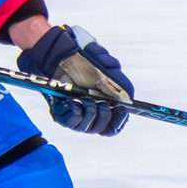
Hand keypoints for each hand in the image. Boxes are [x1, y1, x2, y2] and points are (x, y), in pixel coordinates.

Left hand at [18, 23, 132, 135]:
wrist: (60, 58)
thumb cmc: (83, 64)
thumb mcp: (106, 73)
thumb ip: (118, 86)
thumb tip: (126, 99)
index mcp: (103, 108)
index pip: (113, 126)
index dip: (119, 121)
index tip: (121, 110)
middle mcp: (89, 116)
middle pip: (103, 128)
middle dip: (105, 115)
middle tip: (102, 102)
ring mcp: (75, 117)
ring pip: (88, 128)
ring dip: (91, 113)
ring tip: (86, 99)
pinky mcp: (61, 115)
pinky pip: (72, 123)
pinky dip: (76, 113)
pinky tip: (74, 102)